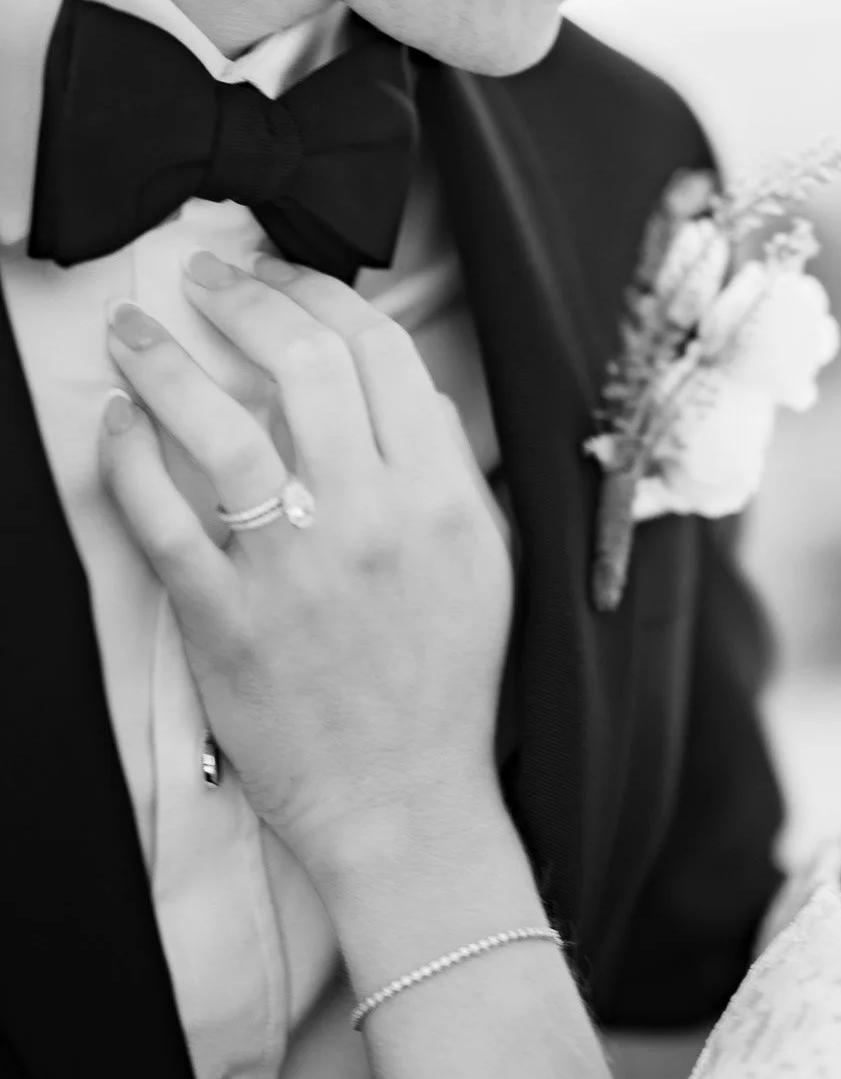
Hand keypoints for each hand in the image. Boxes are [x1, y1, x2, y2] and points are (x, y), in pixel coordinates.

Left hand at [100, 252, 513, 901]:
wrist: (404, 799)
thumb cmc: (445, 681)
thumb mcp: (485, 561)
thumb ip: (451, 470)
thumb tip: (412, 392)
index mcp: (437, 496)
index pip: (381, 354)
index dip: (324, 296)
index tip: (286, 278)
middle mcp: (369, 519)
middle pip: (303, 366)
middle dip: (247, 300)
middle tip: (208, 279)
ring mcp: (293, 569)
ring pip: (222, 433)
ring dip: (167, 366)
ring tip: (134, 333)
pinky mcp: (226, 619)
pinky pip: (164, 520)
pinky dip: (131, 462)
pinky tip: (117, 427)